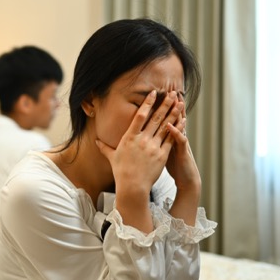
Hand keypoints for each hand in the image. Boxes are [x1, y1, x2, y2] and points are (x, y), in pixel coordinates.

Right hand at [95, 90, 182, 231]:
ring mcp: (152, 147)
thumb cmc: (121, 172)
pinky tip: (182, 121)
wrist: (132, 187)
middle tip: (173, 93)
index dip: (148, 103)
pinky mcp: (162, 155)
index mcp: (129, 137)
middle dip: (165, 104)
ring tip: (180, 103)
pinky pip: (171, 139)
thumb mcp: (112, 158)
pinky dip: (177, 129)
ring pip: (165, 126)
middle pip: (156, 118)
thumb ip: (105, 148)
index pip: (140, 115)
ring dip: (173, 113)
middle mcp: (142, 140)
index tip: (154, 93)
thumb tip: (97, 142)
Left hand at [164, 99, 201, 224]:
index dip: (163, 108)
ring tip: (176, 101)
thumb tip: (148, 137)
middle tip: (171, 91)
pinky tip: (171, 125)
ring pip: (180, 126)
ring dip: (178, 114)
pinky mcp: (182, 152)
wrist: (186, 179)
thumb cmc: (173, 166)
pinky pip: (179, 141)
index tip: (159, 96)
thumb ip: (157, 142)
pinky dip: (176, 132)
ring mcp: (180, 144)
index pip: (166, 119)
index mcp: (169, 137)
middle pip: (174, 119)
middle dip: (172, 106)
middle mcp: (176, 138)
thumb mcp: (163, 152)